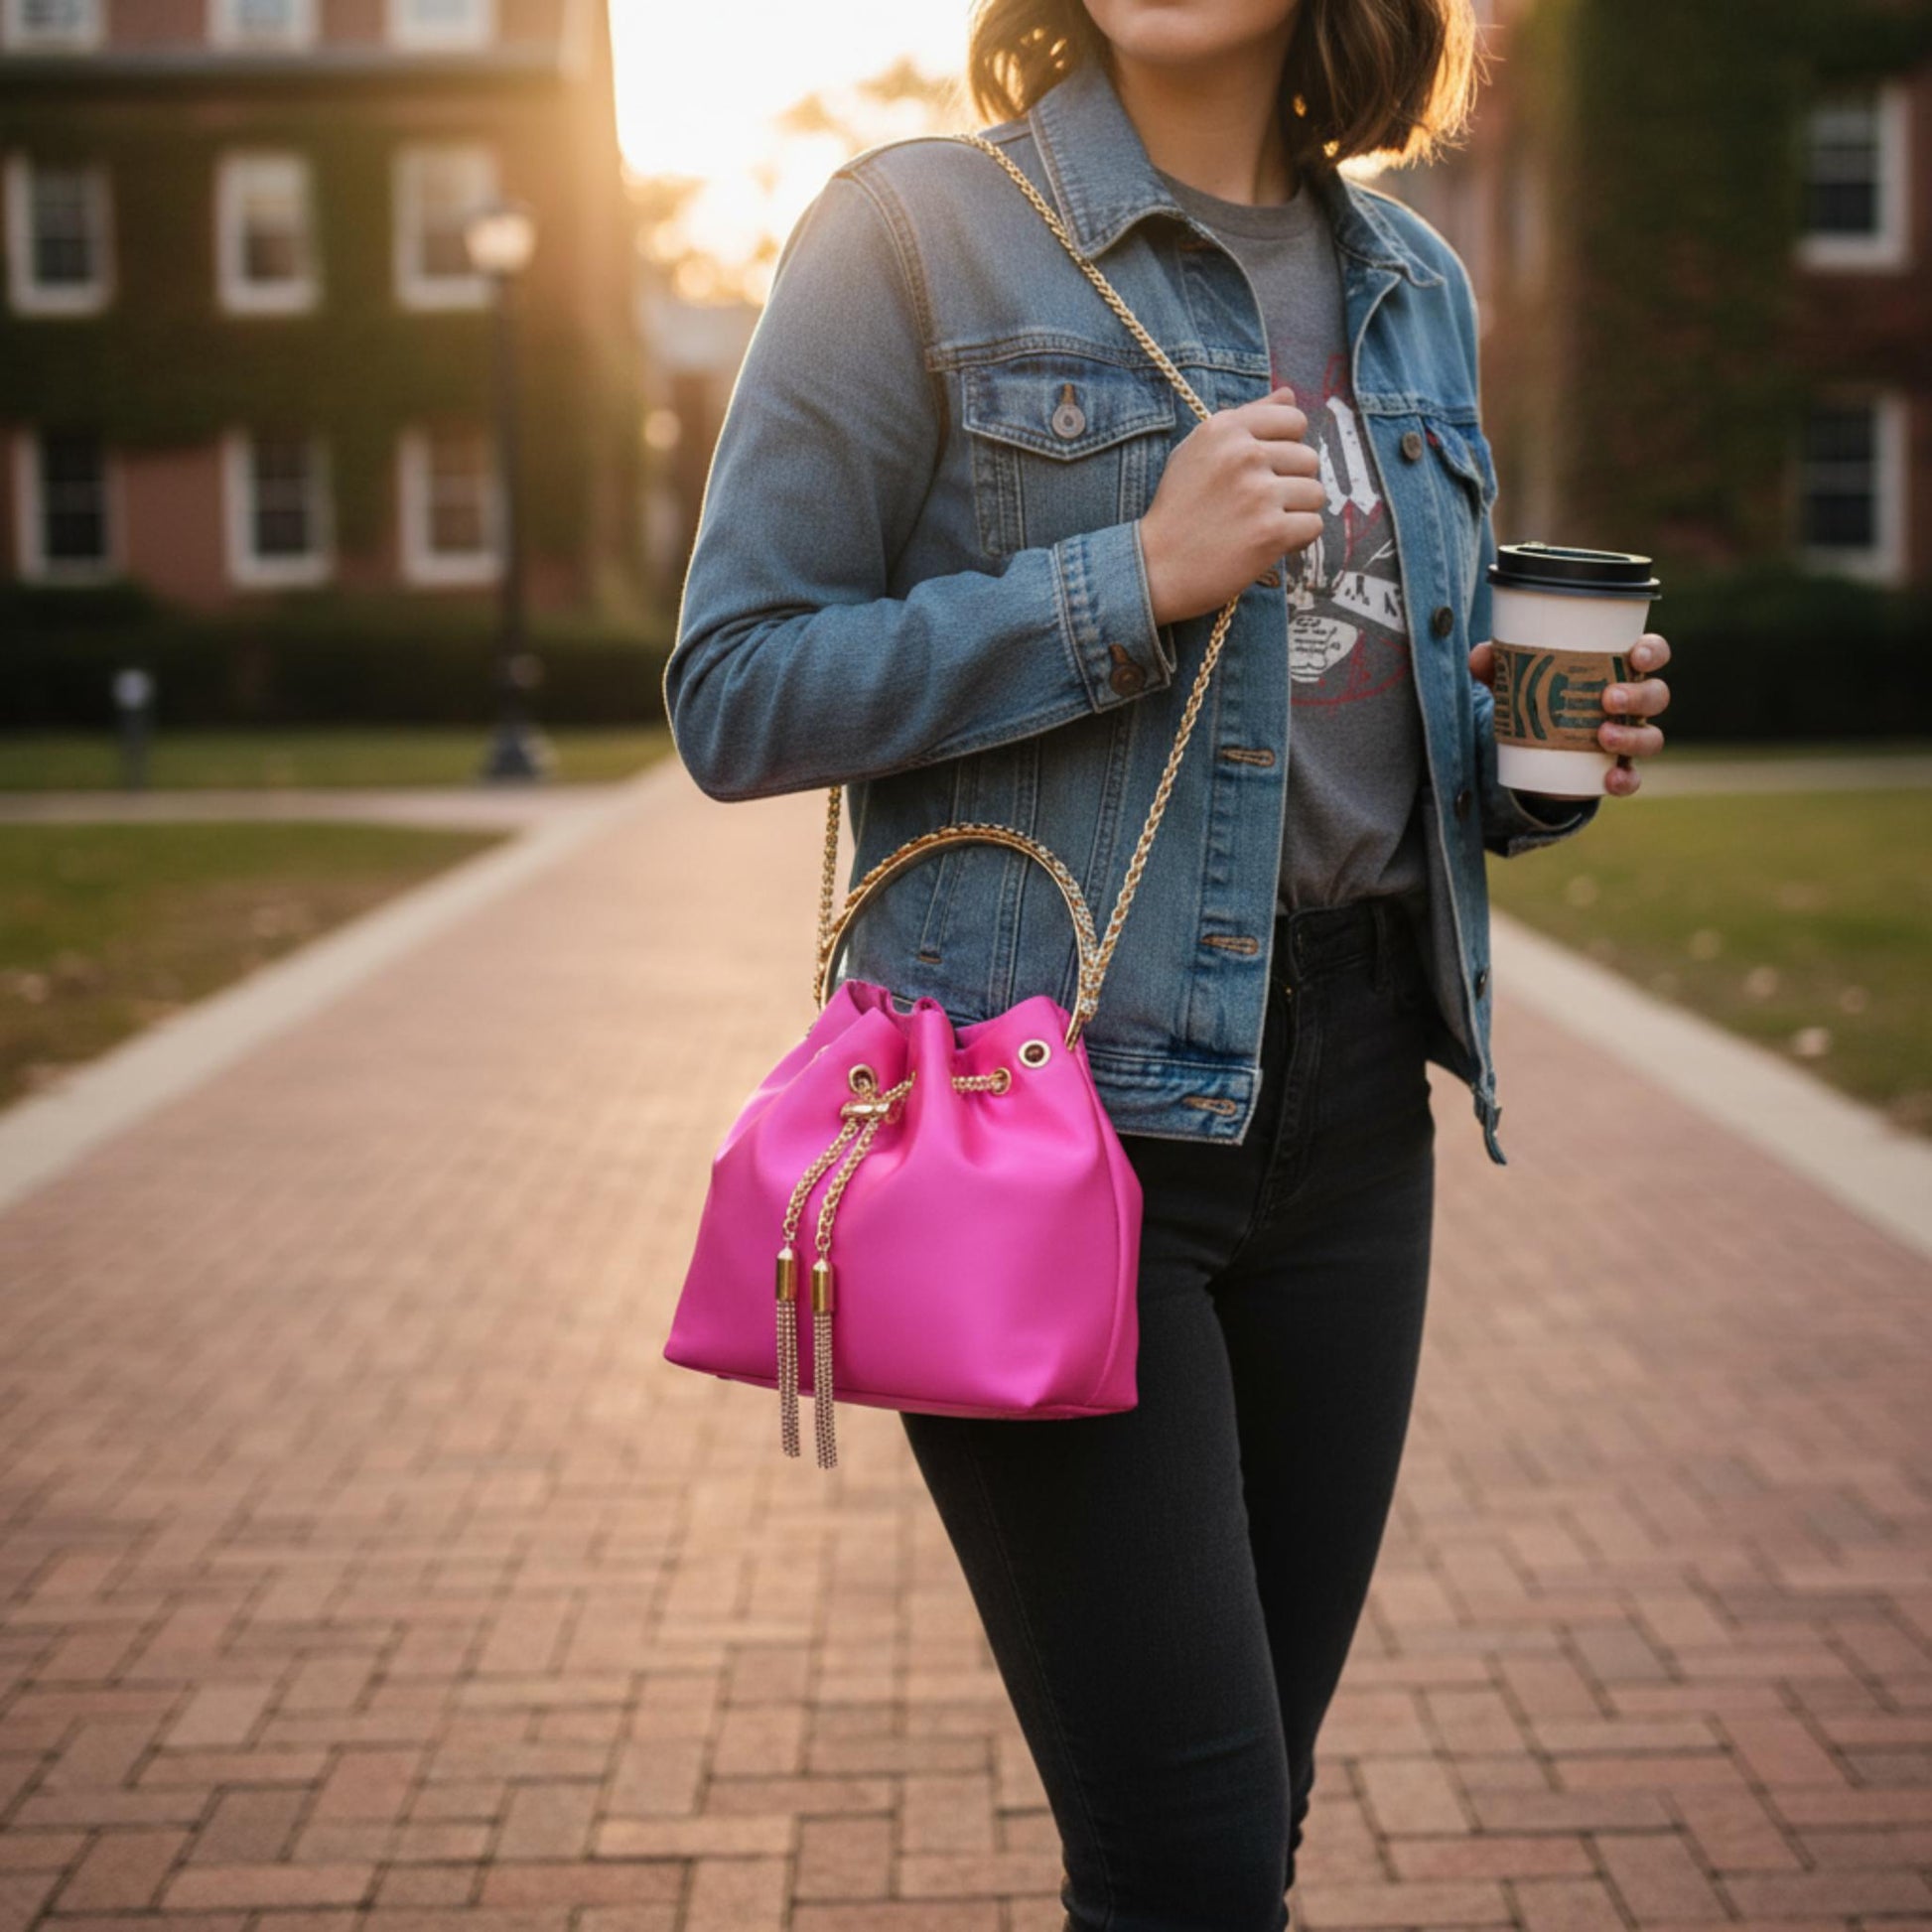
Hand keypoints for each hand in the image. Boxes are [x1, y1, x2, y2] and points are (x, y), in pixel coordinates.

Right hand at [1139, 385, 1324, 626]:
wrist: (1156, 567)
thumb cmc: (1179, 508)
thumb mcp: (1198, 450)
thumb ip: (1247, 418)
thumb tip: (1289, 393)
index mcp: (1225, 428)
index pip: (1294, 420)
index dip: (1287, 447)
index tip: (1265, 470)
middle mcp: (1243, 454)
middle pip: (1309, 459)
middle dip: (1292, 483)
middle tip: (1259, 505)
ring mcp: (1259, 494)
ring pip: (1315, 493)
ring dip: (1296, 512)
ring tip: (1262, 524)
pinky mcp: (1271, 532)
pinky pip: (1313, 526)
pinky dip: (1297, 539)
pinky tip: (1270, 544)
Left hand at [1468, 632, 1671, 798]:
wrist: (1531, 751)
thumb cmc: (1536, 698)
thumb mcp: (1515, 680)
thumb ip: (1498, 665)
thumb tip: (1480, 655)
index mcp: (1617, 669)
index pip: (1651, 653)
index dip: (1652, 652)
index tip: (1635, 656)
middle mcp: (1632, 703)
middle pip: (1657, 694)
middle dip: (1639, 696)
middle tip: (1608, 698)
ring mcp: (1628, 738)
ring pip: (1652, 736)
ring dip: (1633, 736)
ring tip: (1602, 736)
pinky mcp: (1615, 770)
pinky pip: (1632, 778)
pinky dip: (1626, 780)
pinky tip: (1610, 780)